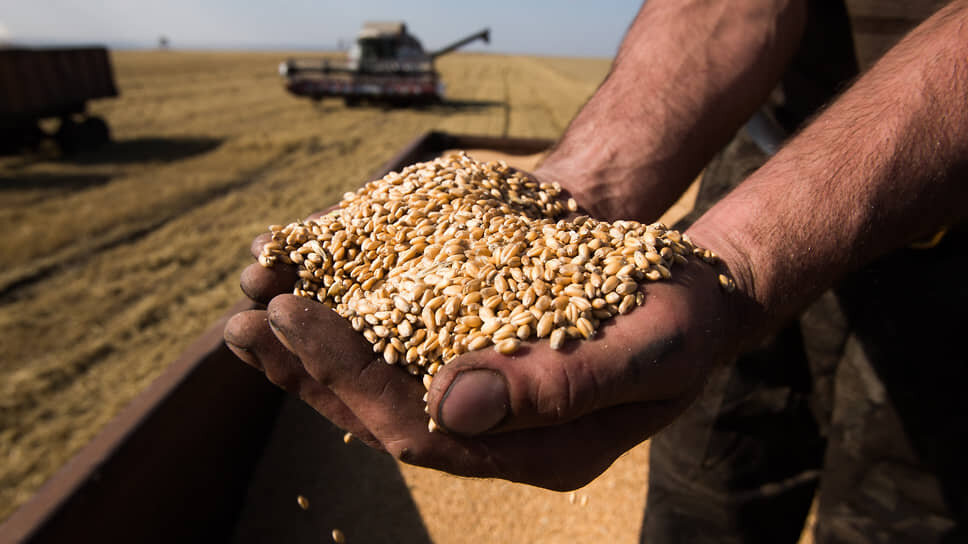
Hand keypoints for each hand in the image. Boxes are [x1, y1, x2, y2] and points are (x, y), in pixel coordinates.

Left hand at [224, 218, 752, 489]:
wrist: (697, 295)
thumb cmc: (683, 319)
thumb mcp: (646, 348)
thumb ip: (560, 384)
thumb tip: (452, 402)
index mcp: (538, 449)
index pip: (424, 432)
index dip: (351, 378)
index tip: (295, 317)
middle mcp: (500, 434)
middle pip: (384, 417)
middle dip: (311, 370)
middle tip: (246, 322)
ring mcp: (486, 398)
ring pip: (381, 389)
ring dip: (313, 357)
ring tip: (250, 315)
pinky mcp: (477, 354)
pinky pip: (400, 351)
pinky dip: (351, 326)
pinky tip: (310, 294)